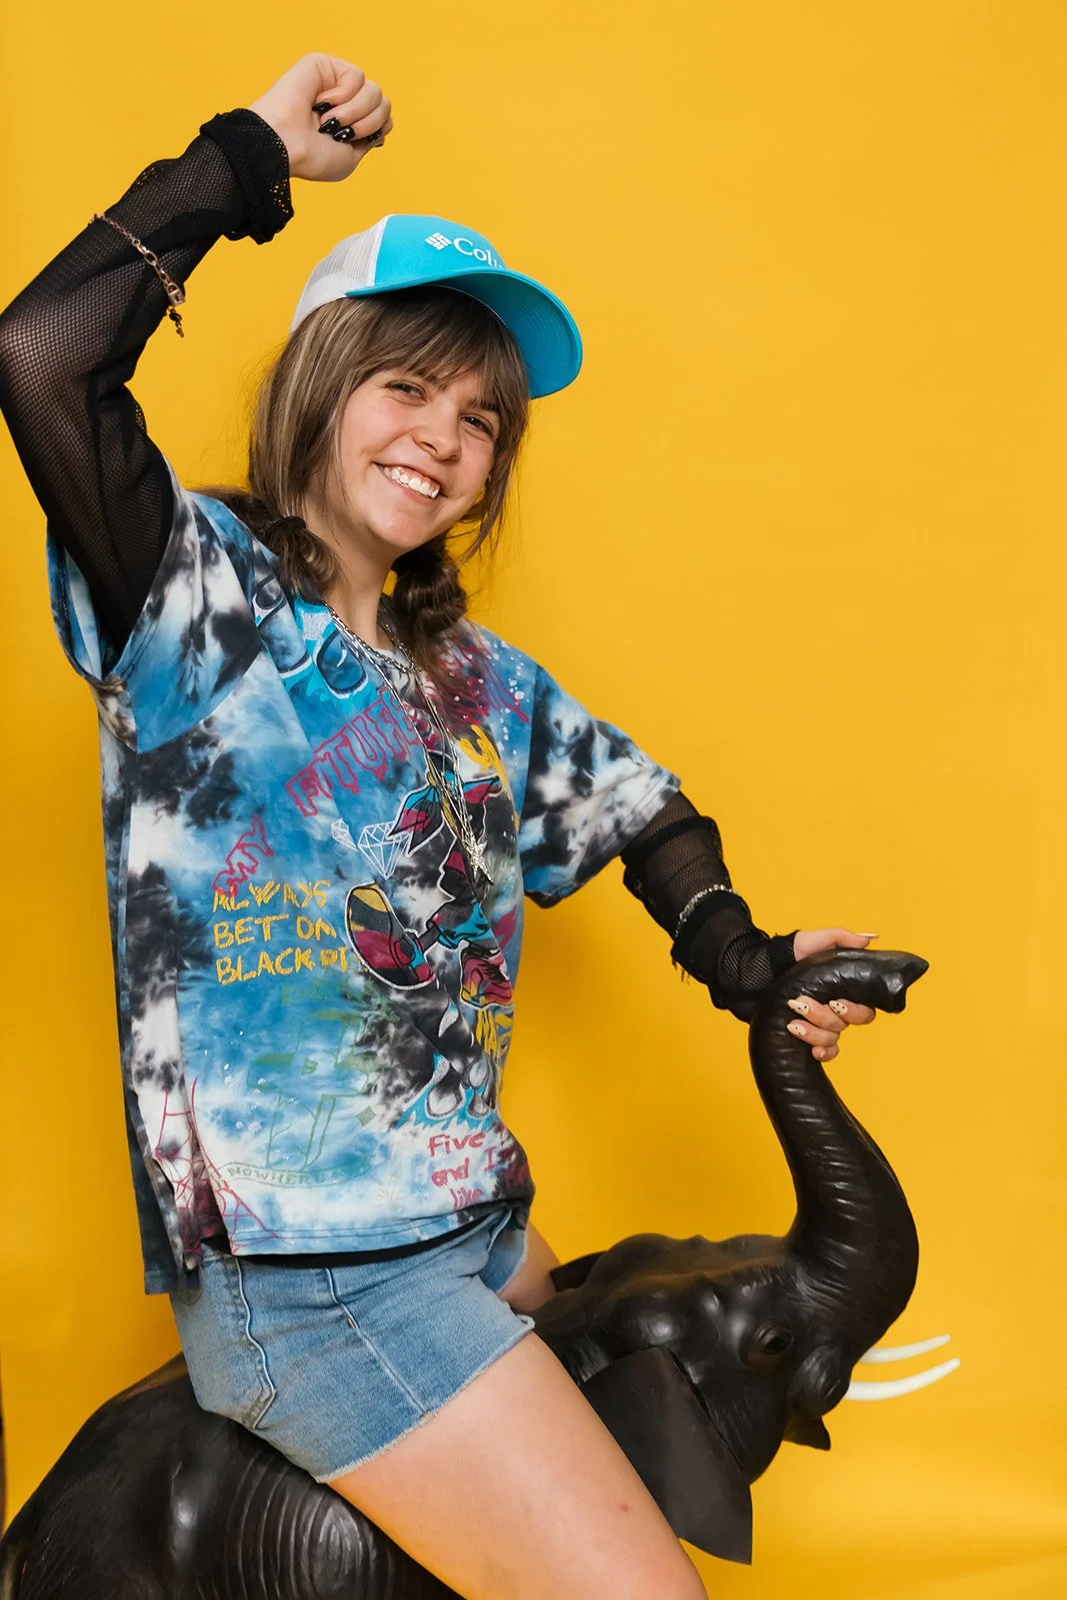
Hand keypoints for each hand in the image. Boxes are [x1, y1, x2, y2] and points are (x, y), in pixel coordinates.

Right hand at [249, 53, 392, 182]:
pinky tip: (321, 103)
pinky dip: (342, 95)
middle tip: (341, 133)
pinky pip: (357, 76)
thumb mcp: (351, 158)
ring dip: (354, 113)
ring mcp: (335, 82)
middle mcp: (344, 101)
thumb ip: (370, 138)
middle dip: (368, 123)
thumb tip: (385, 123)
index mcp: (350, 123)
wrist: (286, 146)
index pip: (385, 118)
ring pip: (374, 91)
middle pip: (384, 103)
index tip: (356, 141)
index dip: (378, 128)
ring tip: (328, 121)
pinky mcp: (324, 65)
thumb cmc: (312, 157)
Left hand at [786, 927, 878, 1061]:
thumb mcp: (812, 941)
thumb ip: (841, 938)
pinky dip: (822, 1052)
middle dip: (824, 1017)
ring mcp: (820, 1024)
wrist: (758, 971)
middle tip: (803, 1004)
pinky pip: (826, 1052)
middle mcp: (834, 1010)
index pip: (864, 1011)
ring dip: (813, 1032)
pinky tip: (812, 1051)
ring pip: (831, 1038)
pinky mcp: (807, 1035)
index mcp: (842, 991)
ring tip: (792, 1022)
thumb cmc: (788, 955)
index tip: (836, 1002)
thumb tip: (868, 940)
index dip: (854, 1011)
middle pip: (845, 1025)